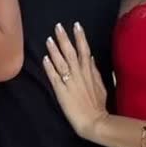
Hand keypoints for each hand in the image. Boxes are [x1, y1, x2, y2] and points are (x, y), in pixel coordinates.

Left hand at [43, 23, 107, 140]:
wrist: (94, 121)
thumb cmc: (98, 106)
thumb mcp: (101, 86)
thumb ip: (95, 72)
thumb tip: (91, 58)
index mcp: (89, 72)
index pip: (84, 50)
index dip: (80, 37)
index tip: (76, 25)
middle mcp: (79, 74)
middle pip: (71, 52)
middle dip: (64, 38)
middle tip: (58, 26)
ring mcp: (69, 81)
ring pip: (61, 62)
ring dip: (55, 50)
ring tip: (49, 39)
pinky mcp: (61, 91)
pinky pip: (54, 76)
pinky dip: (49, 67)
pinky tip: (45, 58)